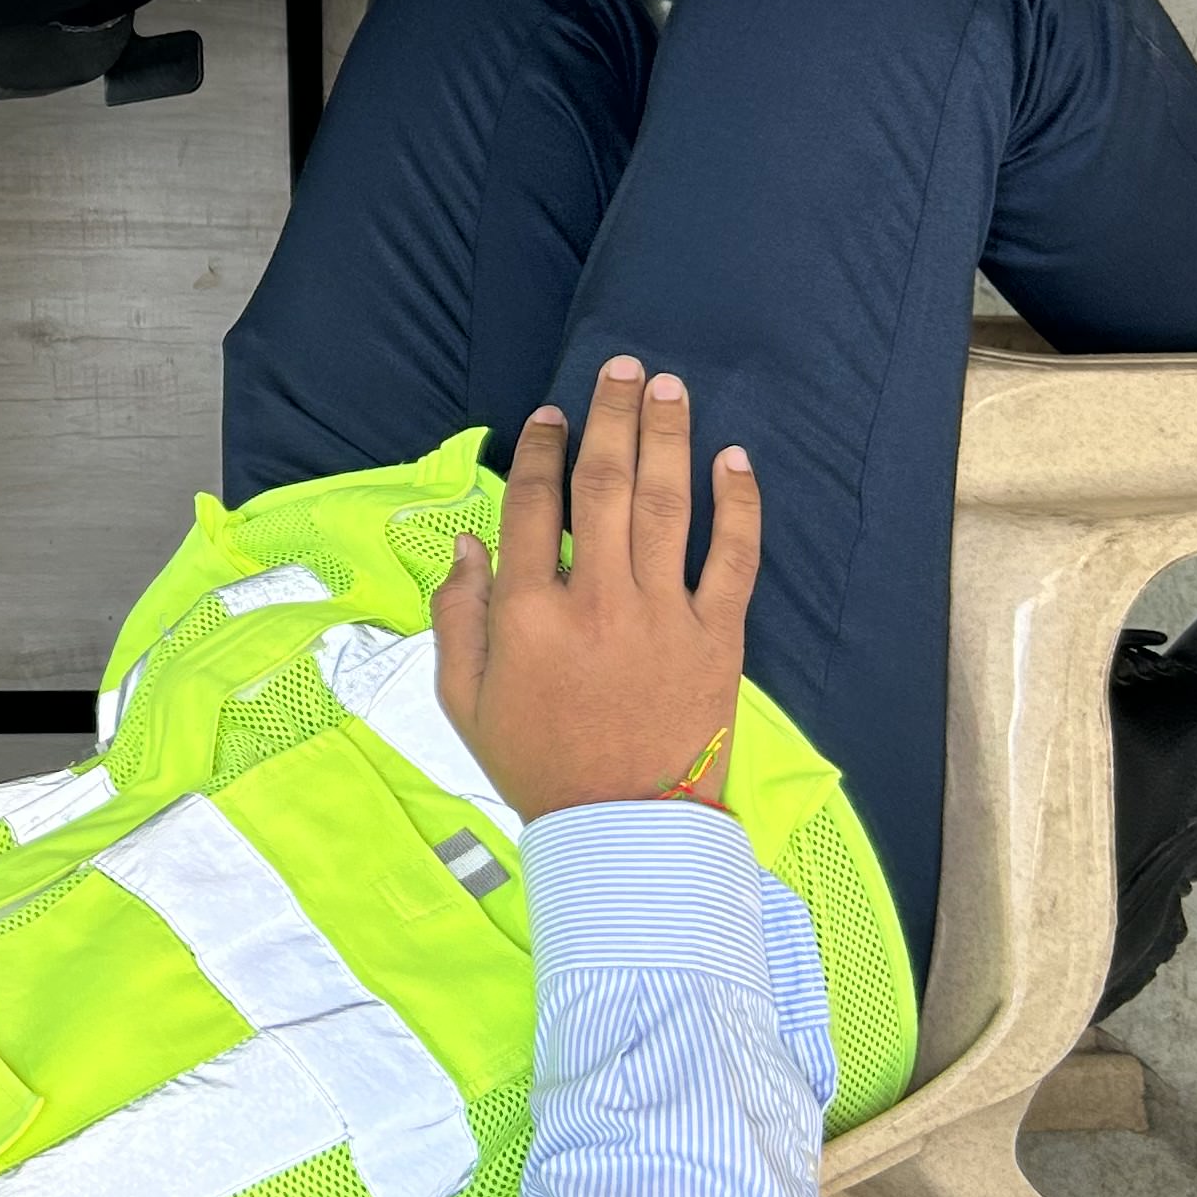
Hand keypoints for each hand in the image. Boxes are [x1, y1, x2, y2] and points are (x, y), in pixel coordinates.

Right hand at [430, 357, 761, 823]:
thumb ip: (458, 617)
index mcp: (528, 613)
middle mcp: (596, 598)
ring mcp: (663, 614)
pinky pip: (735, 558)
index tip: (547, 416)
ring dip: (667, 438)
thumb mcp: (465, 699)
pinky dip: (739, 505)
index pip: (532, 504)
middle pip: (605, 485)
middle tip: (621, 367)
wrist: (625, 828)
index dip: (537, 449)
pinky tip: (735, 460)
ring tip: (666, 388)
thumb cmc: (538, 764)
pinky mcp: (718, 637)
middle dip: (610, 418)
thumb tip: (468, 544)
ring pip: (668, 505)